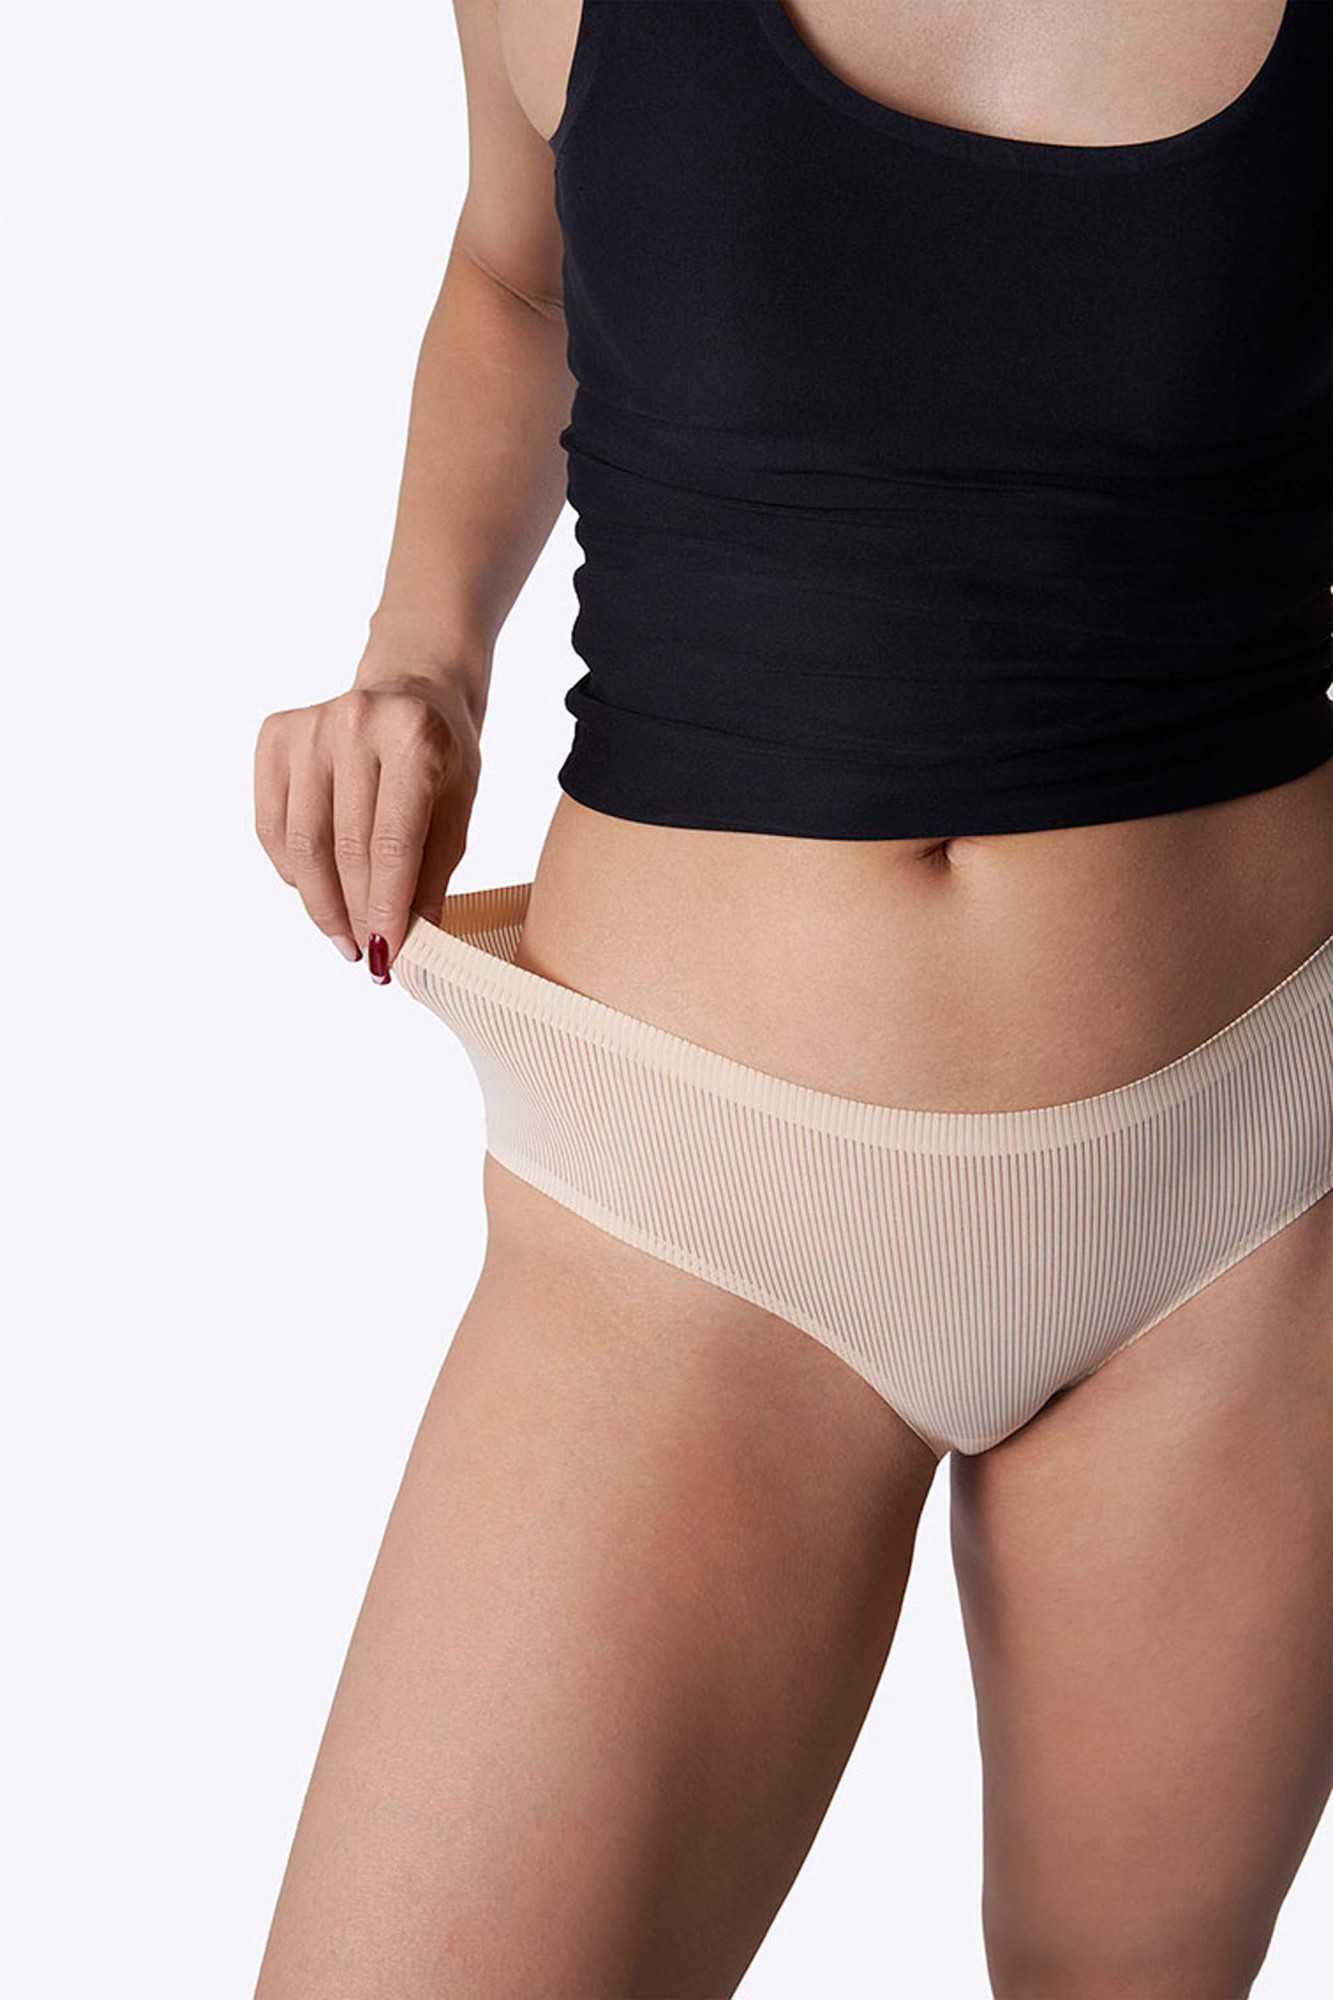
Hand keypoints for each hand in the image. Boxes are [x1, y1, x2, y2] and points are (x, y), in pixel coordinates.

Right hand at [254, 666, 481, 982]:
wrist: (412, 686)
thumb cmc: (441, 754)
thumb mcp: (458, 809)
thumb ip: (433, 875)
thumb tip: (410, 945)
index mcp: (413, 737)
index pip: (392, 843)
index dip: (387, 907)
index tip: (387, 956)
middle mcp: (354, 723)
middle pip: (344, 848)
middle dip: (355, 913)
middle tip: (367, 956)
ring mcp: (308, 726)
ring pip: (302, 844)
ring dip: (321, 904)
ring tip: (343, 937)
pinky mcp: (275, 735)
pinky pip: (273, 826)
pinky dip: (293, 871)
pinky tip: (318, 894)